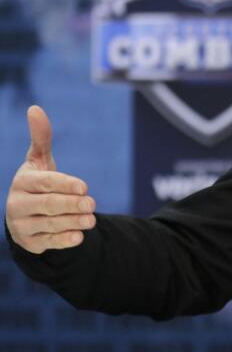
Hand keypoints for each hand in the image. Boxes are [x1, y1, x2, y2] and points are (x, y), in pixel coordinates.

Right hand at [5, 105, 95, 253]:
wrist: (27, 215)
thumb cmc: (39, 183)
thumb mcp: (40, 161)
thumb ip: (41, 138)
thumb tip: (34, 108)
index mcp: (23, 182)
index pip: (45, 183)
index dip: (65, 184)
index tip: (84, 187)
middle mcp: (18, 204)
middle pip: (48, 205)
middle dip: (71, 205)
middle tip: (92, 204)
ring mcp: (22, 225)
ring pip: (51, 224)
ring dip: (73, 222)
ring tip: (92, 220)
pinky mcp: (31, 243)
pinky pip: (49, 242)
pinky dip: (64, 240)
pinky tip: (79, 237)